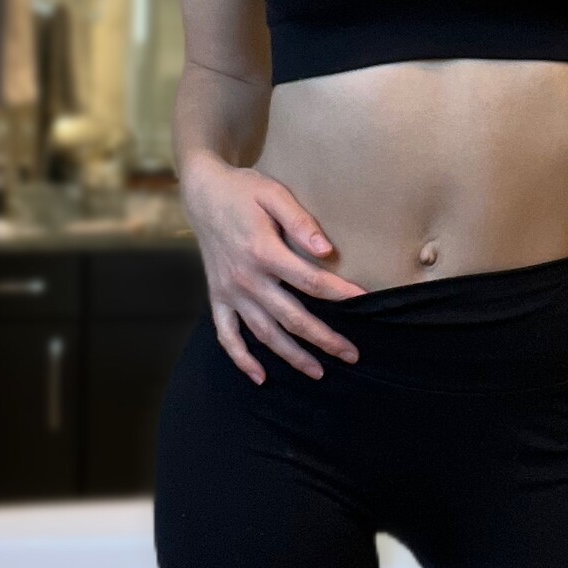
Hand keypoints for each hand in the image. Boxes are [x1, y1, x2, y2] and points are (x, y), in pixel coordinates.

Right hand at [184, 157, 367, 382]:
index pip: (310, 281)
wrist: (203, 193)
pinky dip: (241, 358)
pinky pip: (227, 335)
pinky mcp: (217, 297)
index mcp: (262, 252)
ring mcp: (229, 292)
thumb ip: (301, 222)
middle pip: (291, 317)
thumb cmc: (244, 190)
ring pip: (264, 333)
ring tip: (318, 372)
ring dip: (291, 356)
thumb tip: (326, 250)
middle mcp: (246, 278)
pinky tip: (260, 377)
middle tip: (352, 355)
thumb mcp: (274, 194)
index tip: (364, 300)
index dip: (339, 293)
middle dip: (324, 339)